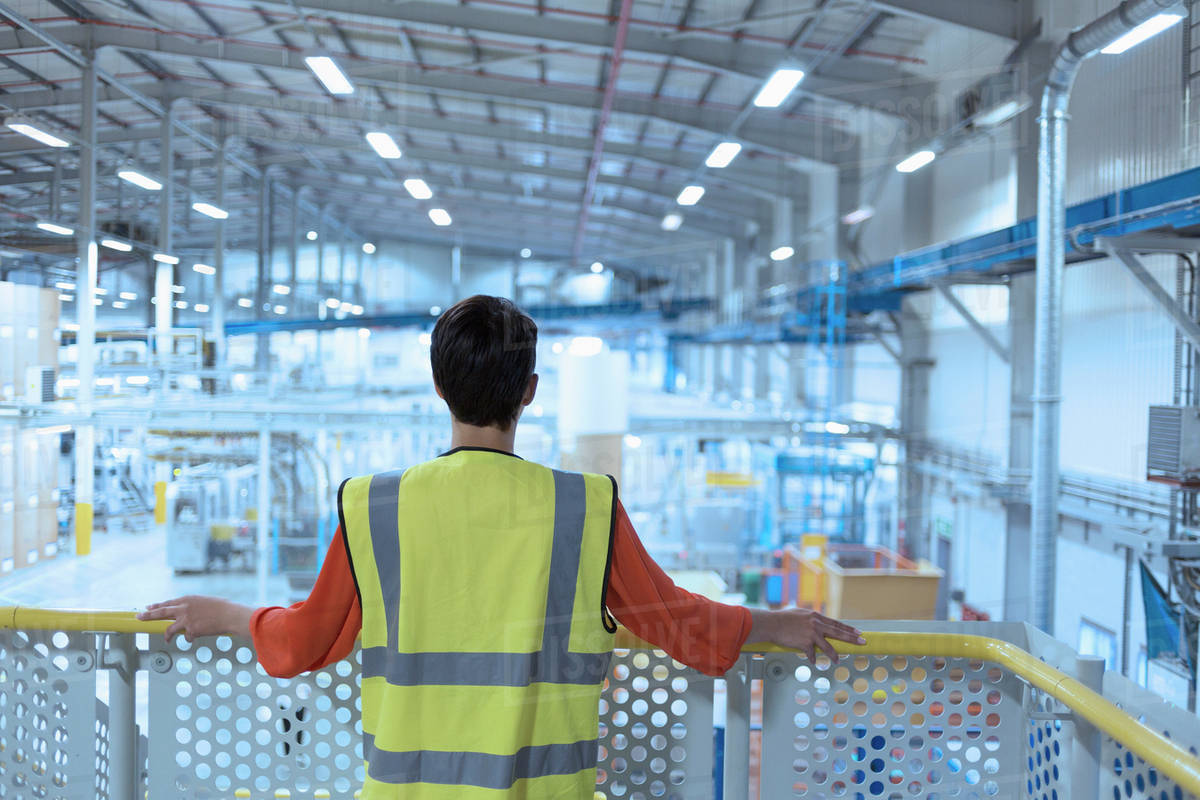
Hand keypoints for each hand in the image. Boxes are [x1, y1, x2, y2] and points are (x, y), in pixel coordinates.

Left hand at [137, 595, 253, 642]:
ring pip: (169, 629)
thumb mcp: (206, 601)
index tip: (148, 607)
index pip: (167, 603)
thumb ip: (193, 606)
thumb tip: (187, 613)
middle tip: (139, 617)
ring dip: (167, 636)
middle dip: (148, 615)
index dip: (157, 606)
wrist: (229, 615)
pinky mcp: (190, 630)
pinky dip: (191, 637)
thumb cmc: (222, 608)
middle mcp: (184, 608)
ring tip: (167, 639)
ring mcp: (186, 620)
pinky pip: (187, 637)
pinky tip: (198, 635)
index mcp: (188, 599)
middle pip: (161, 612)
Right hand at [748, 607, 865, 662]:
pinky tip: (813, 662)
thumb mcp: (800, 614)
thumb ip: (810, 619)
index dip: (848, 628)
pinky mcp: (805, 643)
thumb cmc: (783, 618)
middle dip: (852, 638)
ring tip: (838, 660)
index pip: (836, 623)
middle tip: (863, 642)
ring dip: (834, 655)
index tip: (858, 632)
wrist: (772, 624)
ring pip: (828, 647)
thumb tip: (817, 623)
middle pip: (838, 633)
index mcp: (816, 617)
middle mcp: (816, 624)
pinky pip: (812, 654)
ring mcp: (811, 634)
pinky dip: (812, 658)